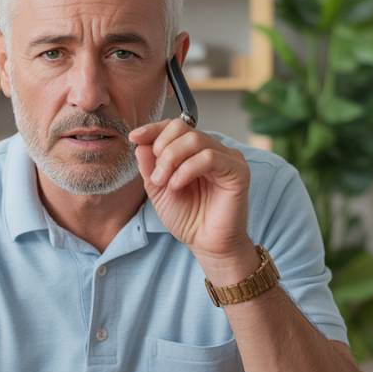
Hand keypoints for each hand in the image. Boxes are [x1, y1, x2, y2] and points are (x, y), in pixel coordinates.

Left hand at [129, 120, 252, 265]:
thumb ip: (149, 166)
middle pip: (183, 128)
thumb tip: (140, 143)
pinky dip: (187, 169)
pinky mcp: (238, 171)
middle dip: (162, 149)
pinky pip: (209, 157)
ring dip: (172, 160)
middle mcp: (212, 150)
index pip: (174, 127)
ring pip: (195, 139)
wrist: (206, 244)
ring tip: (164, 183)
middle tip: (155, 177)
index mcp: (194, 152)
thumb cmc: (188, 219)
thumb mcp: (158, 190)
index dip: (153, 129)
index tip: (134, 137)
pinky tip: (177, 185)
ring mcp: (227, 158)